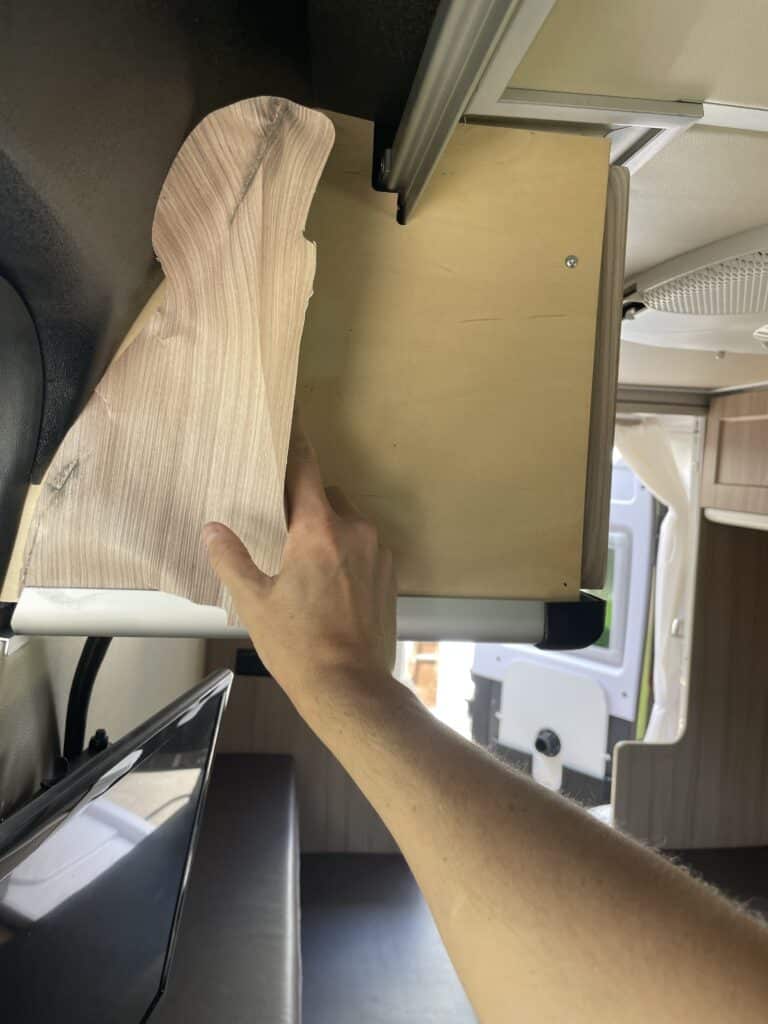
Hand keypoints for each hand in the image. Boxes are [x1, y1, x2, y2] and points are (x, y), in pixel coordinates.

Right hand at [203, 420, 396, 700]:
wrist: (349, 687)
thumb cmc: (297, 645)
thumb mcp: (254, 602)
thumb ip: (231, 559)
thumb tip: (212, 528)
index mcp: (317, 530)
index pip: (306, 470)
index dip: (296, 444)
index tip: (291, 422)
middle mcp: (354, 530)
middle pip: (327, 495)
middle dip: (306, 503)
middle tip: (282, 527)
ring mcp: (378, 551)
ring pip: (349, 521)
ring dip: (329, 529)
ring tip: (306, 562)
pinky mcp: (391, 573)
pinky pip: (365, 545)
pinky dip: (348, 551)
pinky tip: (331, 582)